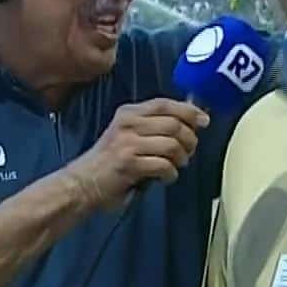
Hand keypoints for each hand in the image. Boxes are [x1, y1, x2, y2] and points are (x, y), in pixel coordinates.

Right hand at [64, 98, 209, 210]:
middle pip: (174, 124)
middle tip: (189, 151)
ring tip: (177, 165)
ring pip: (172, 145)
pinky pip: (163, 166)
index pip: (165, 104)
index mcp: (128, 113)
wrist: (83, 183)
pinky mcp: (129, 164)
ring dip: (182, 158)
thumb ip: (153, 125)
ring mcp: (127, 144)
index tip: (203, 121)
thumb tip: (190, 120)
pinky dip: (171, 174)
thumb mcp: (128, 134)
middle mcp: (128, 124)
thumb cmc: (110, 161)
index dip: (189, 111)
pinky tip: (165, 177)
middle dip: (189, 140)